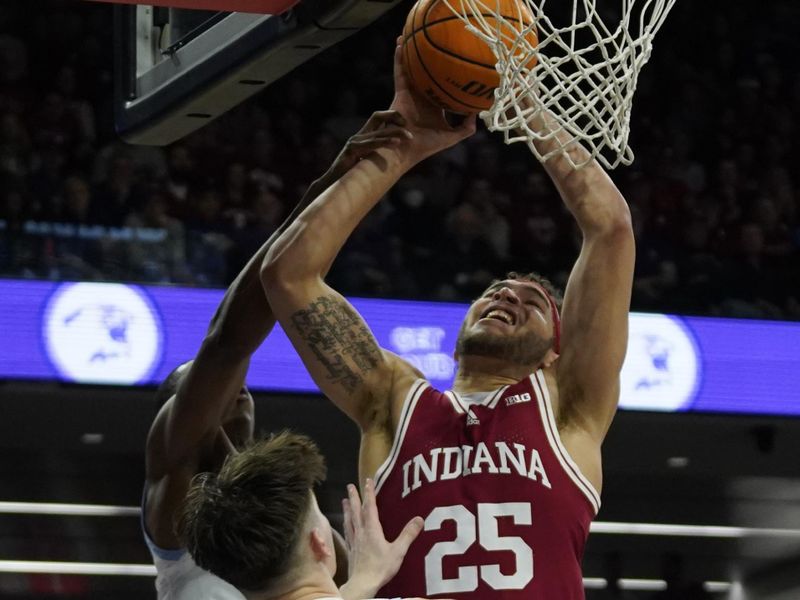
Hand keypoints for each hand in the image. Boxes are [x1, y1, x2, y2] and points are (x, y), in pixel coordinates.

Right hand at [327, 110, 413, 180]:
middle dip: (395, 118)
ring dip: (396, 132)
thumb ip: (378, 155)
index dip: (392, 116)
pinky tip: (396, 143)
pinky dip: (385, 142)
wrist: (333, 186)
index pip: (378, 118)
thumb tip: (397, 155)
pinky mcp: (351, 151)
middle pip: (377, 117)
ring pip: (377, 132)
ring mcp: (354, 143)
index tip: (406, 124)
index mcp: (363, 137)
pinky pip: (371, 144)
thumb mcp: (368, 162)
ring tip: (410, 137)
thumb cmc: (351, 177)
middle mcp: (358, 137)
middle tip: (410, 129)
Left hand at [338, 478, 422, 599]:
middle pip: (356, 511)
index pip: (370, 507)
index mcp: (372, 530)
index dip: (369, 493)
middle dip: (354, 497)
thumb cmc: (380, 567)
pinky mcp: (351, 550)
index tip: (367, 480)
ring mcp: (354, 541)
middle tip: (350, 486)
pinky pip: (347, 533)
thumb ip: (408, 534)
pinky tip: (345, 525)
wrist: (362, 584)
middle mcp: (361, 532)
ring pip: (349, 521)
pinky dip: (345, 525)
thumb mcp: (398, 551)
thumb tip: (419, 519)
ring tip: (344, 501)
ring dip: (347, 509)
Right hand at [390, 37, 475, 161]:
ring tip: (410, 35)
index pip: (440, 86)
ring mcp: (410, 94)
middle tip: (430, 42)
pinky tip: (401, 45)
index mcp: (433, 105)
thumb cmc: (427, 146)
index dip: (445, 74)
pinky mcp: (400, 93)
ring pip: (410, 69)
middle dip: (426, 59)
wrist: (407, 149)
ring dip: (410, 52)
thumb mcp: (453, 136)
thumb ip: (466, 128)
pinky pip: (400, 72)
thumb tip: (478, 113)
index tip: (453, 63)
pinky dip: (399, 59)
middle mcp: (421, 97)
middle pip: (424, 73)